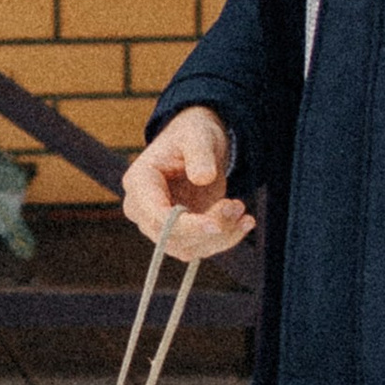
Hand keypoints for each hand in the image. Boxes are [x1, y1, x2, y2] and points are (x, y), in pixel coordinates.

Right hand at [121, 107, 255, 262]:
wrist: (198, 146)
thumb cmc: (192, 136)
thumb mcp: (197, 136)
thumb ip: (199, 154)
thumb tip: (202, 178)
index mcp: (139, 182)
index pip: (156, 216)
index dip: (184, 226)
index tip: (214, 225)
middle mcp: (143, 209)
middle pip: (170, 237)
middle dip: (208, 230)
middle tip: (237, 206)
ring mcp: (160, 225)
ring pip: (187, 248)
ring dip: (221, 236)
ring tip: (244, 214)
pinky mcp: (180, 233)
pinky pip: (201, 247)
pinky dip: (226, 238)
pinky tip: (245, 222)